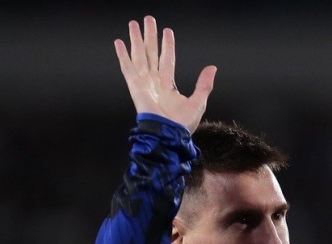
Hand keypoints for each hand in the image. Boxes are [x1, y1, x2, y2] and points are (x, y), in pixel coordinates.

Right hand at [114, 15, 216, 132]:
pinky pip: (127, 68)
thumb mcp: (198, 102)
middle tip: (148, 20)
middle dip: (149, 36)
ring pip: (139, 56)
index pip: (167, 59)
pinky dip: (123, 56)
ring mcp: (144, 83)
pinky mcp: (135, 87)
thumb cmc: (182, 124)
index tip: (167, 31)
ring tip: (133, 24)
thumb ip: (204, 84)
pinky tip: (119, 43)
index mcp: (168, 85)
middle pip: (151, 53)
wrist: (169, 135)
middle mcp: (154, 81)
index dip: (167, 45)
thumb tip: (212, 68)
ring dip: (136, 40)